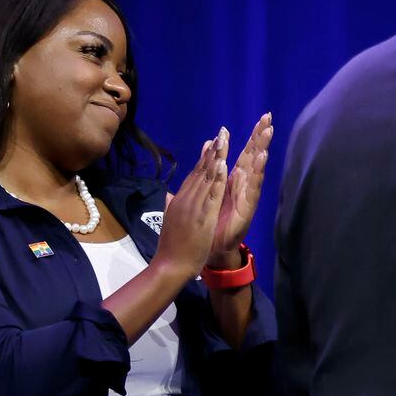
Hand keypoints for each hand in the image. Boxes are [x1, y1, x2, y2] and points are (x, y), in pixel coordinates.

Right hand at [154, 134, 227, 281]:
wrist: (170, 265)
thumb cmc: (173, 246)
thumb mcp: (172, 219)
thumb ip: (173, 205)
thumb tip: (171, 196)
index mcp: (181, 199)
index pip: (194, 174)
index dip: (205, 157)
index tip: (213, 141)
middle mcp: (186, 198)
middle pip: (200, 170)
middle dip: (213, 150)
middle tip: (222, 131)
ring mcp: (194, 205)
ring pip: (206, 177)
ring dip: (216, 157)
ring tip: (224, 139)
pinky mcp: (202, 215)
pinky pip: (212, 194)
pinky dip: (217, 179)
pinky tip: (224, 165)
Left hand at [208, 113, 273, 267]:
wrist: (212, 248)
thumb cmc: (213, 220)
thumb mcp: (210, 189)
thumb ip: (212, 167)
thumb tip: (210, 144)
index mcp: (235, 178)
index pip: (246, 151)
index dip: (253, 134)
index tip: (263, 116)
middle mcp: (244, 184)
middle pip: (254, 155)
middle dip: (260, 136)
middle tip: (268, 117)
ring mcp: (248, 194)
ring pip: (256, 168)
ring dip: (261, 150)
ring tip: (267, 133)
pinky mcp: (248, 207)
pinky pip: (253, 187)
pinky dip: (257, 173)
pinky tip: (261, 159)